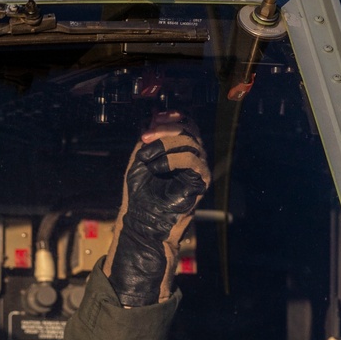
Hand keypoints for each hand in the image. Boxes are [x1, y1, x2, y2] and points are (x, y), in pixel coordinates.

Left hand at [105, 118, 210, 306]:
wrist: (142, 223)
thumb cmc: (139, 195)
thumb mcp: (139, 161)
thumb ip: (149, 139)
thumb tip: (156, 116)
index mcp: (179, 151)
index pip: (186, 123)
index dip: (172, 117)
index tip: (154, 118)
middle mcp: (192, 157)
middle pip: (189, 129)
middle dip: (165, 129)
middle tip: (145, 137)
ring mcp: (198, 169)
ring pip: (190, 141)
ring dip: (164, 144)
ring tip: (146, 158)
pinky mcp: (201, 181)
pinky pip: (192, 159)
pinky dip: (172, 159)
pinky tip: (157, 167)